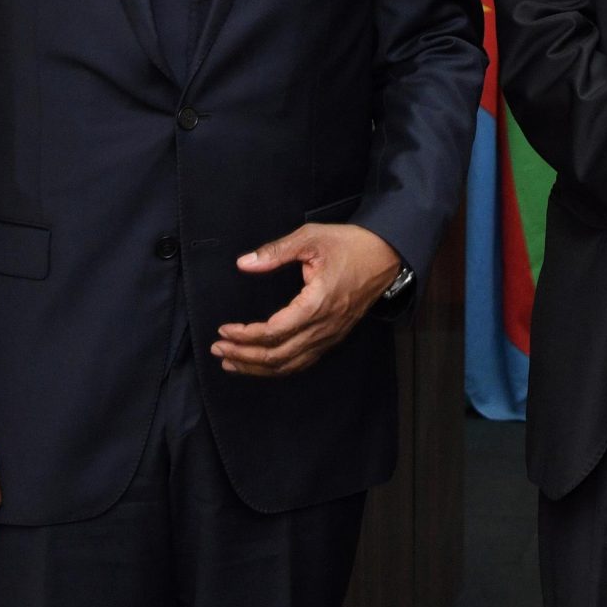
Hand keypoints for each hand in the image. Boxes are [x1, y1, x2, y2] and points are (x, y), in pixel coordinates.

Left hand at [214, 222, 403, 376]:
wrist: (387, 254)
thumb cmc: (351, 244)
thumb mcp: (312, 238)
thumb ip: (276, 252)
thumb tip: (244, 263)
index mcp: (318, 303)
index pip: (274, 332)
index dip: (245, 335)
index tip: (224, 329)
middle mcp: (325, 326)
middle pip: (279, 356)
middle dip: (244, 356)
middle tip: (218, 348)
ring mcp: (332, 334)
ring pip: (291, 365)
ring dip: (258, 368)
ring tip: (232, 362)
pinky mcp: (335, 336)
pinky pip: (304, 361)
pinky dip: (280, 368)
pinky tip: (263, 365)